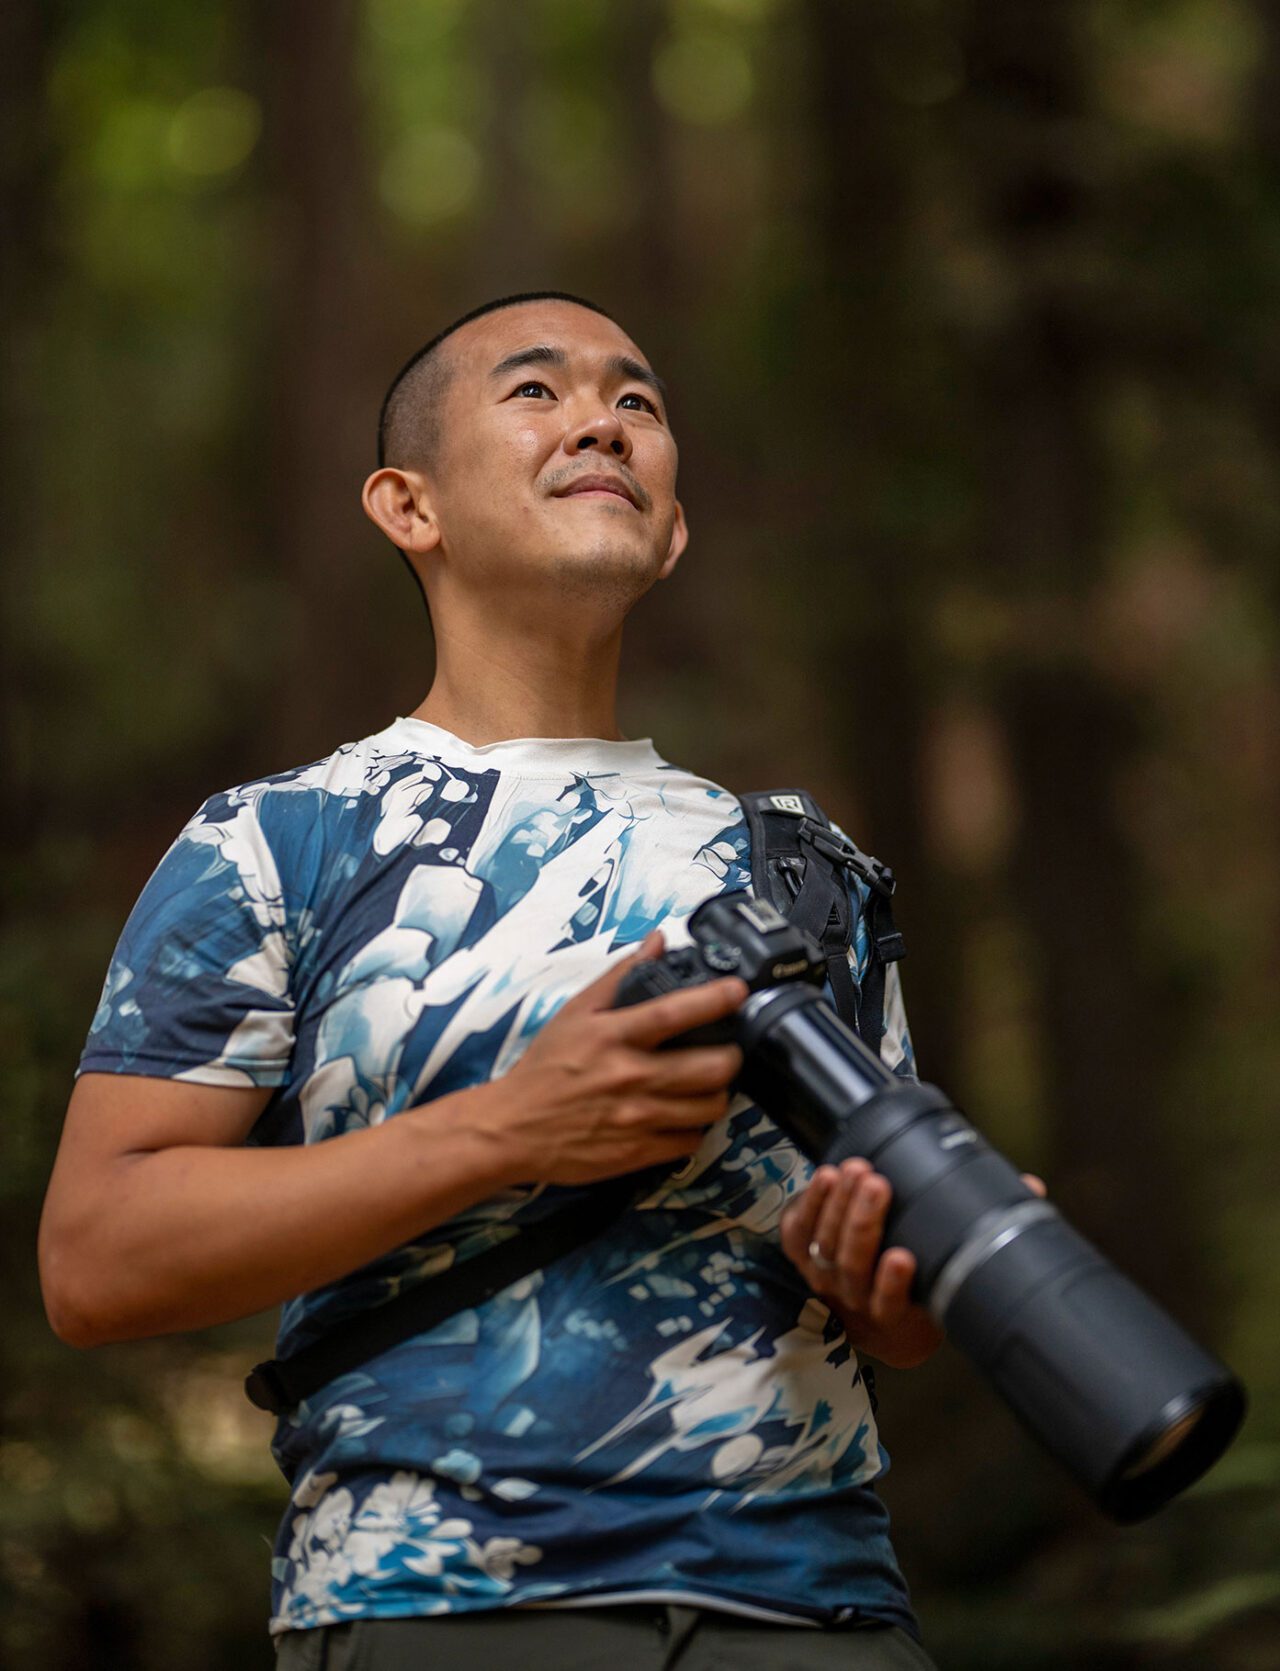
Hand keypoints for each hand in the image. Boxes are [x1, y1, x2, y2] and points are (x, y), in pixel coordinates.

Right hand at [472, 930, 746, 1187]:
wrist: (512, 1128)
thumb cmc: (546, 1067)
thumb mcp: (575, 1012)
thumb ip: (620, 976)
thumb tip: (657, 941)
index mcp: (613, 1036)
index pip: (675, 1012)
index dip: (715, 999)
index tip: (738, 991)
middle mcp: (630, 1077)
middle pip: (712, 1067)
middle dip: (730, 1055)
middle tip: (724, 1049)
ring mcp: (637, 1119)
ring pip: (710, 1108)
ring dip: (717, 1093)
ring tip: (705, 1084)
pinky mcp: (638, 1153)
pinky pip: (690, 1141)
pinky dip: (694, 1127)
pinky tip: (682, 1115)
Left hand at [781, 1163, 1048, 1368]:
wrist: (876, 1319)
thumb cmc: (924, 1283)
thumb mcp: (957, 1268)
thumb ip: (987, 1231)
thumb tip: (1031, 1188)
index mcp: (894, 1315)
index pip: (888, 1304)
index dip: (891, 1283)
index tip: (902, 1256)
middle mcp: (854, 1301)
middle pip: (850, 1266)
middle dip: (862, 1223)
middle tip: (877, 1183)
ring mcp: (825, 1280)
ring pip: (824, 1246)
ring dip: (837, 1207)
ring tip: (855, 1171)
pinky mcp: (803, 1256)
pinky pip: (799, 1233)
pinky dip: (810, 1205)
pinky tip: (826, 1177)